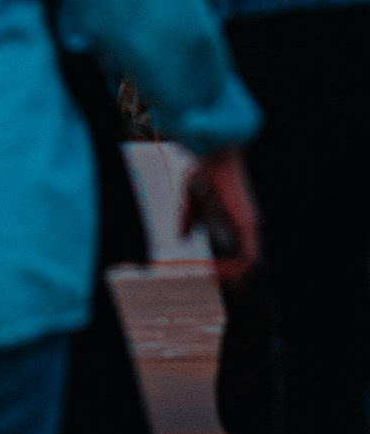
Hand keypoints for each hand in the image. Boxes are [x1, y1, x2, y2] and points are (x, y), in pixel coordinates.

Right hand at [184, 147, 259, 282]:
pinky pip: (248, 259)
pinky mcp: (248, 224)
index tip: (207, 273)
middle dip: (231, 278)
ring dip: (231, 277)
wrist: (213, 153)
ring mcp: (251, 226)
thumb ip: (189, 219)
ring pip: (251, 266)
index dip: (228, 268)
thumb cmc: (205, 170)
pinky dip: (232, 269)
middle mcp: (249, 227)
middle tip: (209, 281)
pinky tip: (213, 268)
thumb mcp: (193, 200)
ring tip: (210, 277)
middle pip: (249, 266)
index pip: (241, 255)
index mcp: (239, 222)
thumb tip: (183, 238)